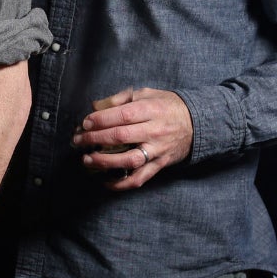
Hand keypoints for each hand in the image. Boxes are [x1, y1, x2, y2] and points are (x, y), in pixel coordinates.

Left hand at [74, 89, 194, 190]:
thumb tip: (96, 106)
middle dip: (95, 139)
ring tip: (87, 159)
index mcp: (151, 110)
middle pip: (121, 137)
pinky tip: (106, 181)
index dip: (101, 120)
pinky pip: (140, 178)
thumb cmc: (167, 106)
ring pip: (129, 160)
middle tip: (78, 140)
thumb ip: (122, 98)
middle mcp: (155, 131)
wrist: (198, 123)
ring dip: (105, 162)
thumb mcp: (147, 94)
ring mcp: (158, 150)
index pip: (123, 115)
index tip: (85, 122)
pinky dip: (122, 183)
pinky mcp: (160, 165)